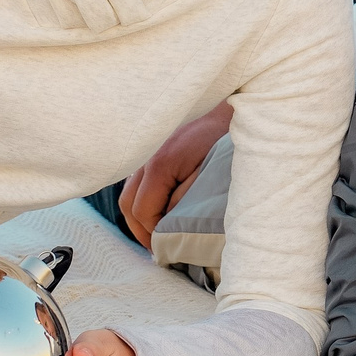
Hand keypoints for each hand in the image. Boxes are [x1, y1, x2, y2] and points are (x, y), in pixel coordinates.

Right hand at [120, 102, 233, 247]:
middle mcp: (145, 158)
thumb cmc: (223, 140)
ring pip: (128, 194)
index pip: (142, 212)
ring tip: (158, 233)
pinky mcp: (150, 152)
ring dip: (139, 216)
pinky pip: (136, 182)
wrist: (228, 106)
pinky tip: (158, 210)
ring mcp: (144, 154)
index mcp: (159, 165)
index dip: (153, 235)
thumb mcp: (209, 174)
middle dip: (141, 230)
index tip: (168, 249)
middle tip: (159, 249)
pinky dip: (142, 200)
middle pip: (127, 205)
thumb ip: (186, 200)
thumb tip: (168, 224)